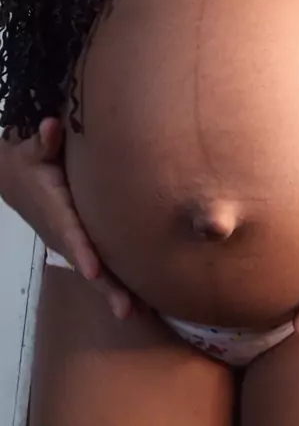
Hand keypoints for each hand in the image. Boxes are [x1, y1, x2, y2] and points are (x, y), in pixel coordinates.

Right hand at [0, 118, 132, 318]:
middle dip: (105, 287)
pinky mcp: (81, 244)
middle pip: (86, 263)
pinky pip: (100, 267)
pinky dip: (116, 284)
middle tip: (127, 310)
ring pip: (95, 272)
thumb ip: (43, 141)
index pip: (70, 233)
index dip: (82, 251)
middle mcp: (63, 233)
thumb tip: (51, 127)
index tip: (94, 269)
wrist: (13, 178)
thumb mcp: (32, 149)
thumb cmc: (29, 160)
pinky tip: (140, 302)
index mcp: (55, 211)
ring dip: (114, 293)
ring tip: (142, 315)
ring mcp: (72, 243)